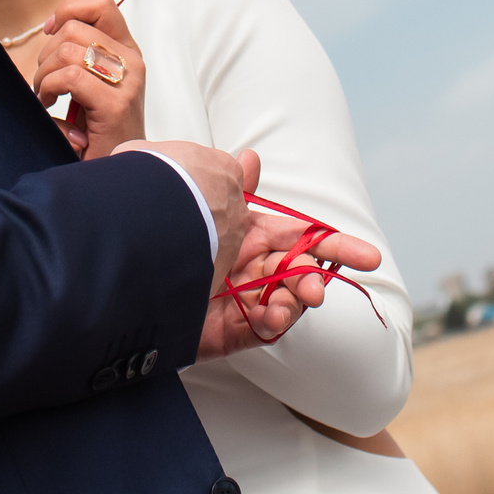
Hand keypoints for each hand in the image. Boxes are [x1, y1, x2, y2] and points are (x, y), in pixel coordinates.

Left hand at [33, 0, 144, 158]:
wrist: (118, 175)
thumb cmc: (98, 132)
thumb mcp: (91, 83)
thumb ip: (80, 51)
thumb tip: (51, 26)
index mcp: (128, 51)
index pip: (102, 4)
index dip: (69, 10)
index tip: (50, 31)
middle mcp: (133, 62)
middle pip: (74, 27)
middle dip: (47, 52)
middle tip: (45, 81)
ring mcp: (128, 83)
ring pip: (68, 50)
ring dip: (44, 74)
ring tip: (46, 95)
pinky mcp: (115, 105)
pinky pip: (70, 77)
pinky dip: (49, 88)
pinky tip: (48, 104)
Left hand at [115, 142, 381, 359]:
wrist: (123, 240)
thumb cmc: (164, 200)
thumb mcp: (201, 175)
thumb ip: (234, 177)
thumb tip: (252, 161)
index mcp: (239, 227)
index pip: (295, 235)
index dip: (332, 245)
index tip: (369, 257)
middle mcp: (236, 262)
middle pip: (293, 273)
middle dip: (317, 277)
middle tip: (322, 286)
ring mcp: (225, 297)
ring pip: (281, 303)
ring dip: (297, 300)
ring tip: (300, 298)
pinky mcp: (212, 332)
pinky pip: (255, 332)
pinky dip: (272, 324)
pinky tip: (275, 313)